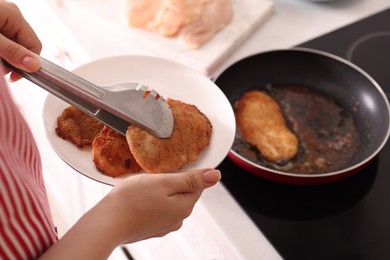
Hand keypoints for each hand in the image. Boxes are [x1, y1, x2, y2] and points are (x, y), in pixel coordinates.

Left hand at [0, 1, 41, 80]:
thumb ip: (12, 51)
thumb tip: (35, 65)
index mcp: (15, 16)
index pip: (34, 46)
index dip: (28, 63)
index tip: (13, 77)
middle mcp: (11, 16)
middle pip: (24, 46)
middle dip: (14, 61)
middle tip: (0, 70)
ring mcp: (2, 18)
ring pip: (13, 45)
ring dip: (5, 57)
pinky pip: (4, 41)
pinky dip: (0, 50)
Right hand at [104, 168, 220, 243]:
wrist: (106, 223)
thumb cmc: (132, 200)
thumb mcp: (164, 182)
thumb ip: (191, 179)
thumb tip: (216, 175)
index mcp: (184, 207)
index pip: (197, 184)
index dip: (185, 172)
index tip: (169, 169)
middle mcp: (178, 219)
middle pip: (183, 192)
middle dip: (171, 181)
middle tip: (152, 177)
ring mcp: (164, 225)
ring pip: (169, 200)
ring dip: (160, 191)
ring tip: (142, 188)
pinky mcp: (151, 228)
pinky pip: (157, 208)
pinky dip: (151, 201)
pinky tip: (138, 199)